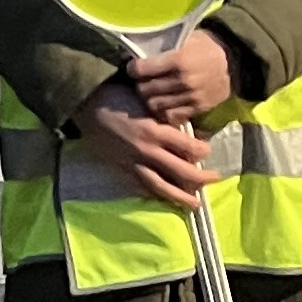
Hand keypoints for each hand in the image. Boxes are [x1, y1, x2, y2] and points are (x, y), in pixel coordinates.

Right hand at [77, 81, 212, 208]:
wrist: (87, 104)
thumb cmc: (120, 97)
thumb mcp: (147, 101)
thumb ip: (165, 118)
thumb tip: (185, 131)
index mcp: (155, 131)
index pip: (187, 146)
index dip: (201, 150)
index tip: (208, 151)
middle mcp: (146, 151)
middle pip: (179, 171)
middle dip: (200, 178)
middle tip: (214, 179)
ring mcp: (132, 163)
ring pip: (160, 186)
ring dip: (180, 196)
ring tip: (194, 204)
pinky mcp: (120, 169)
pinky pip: (139, 187)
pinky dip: (153, 194)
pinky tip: (163, 198)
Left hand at [126, 33, 233, 125]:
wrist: (235, 62)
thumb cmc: (206, 46)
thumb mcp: (185, 39)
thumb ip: (164, 49)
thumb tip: (139, 54)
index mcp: (178, 60)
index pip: (142, 69)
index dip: (134, 68)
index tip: (133, 68)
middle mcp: (183, 80)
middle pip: (145, 89)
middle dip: (140, 85)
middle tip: (142, 81)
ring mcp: (190, 97)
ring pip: (155, 105)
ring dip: (150, 99)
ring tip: (152, 93)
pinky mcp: (197, 109)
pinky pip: (171, 116)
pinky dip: (165, 111)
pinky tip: (165, 103)